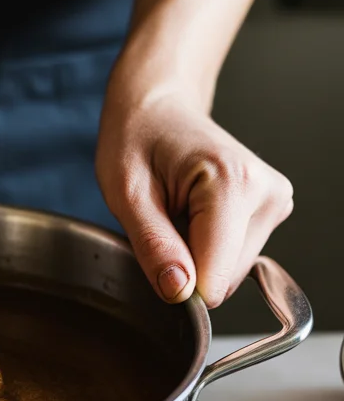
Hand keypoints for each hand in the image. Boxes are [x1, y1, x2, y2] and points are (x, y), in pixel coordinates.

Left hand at [95, 85, 293, 307]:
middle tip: (162, 222)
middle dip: (186, 265)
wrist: (157, 107)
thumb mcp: (126, 194)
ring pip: (230, 273)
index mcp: (233, 183)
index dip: (177, 281)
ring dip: (195, 256)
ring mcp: (274, 201)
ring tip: (176, 213)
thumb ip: (154, 246)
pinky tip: (192, 215)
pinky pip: (234, 258)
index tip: (155, 251)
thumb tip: (180, 292)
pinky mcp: (271, 210)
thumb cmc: (137, 138)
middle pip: (224, 279)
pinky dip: (207, 248)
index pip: (215, 278)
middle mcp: (265, 193)